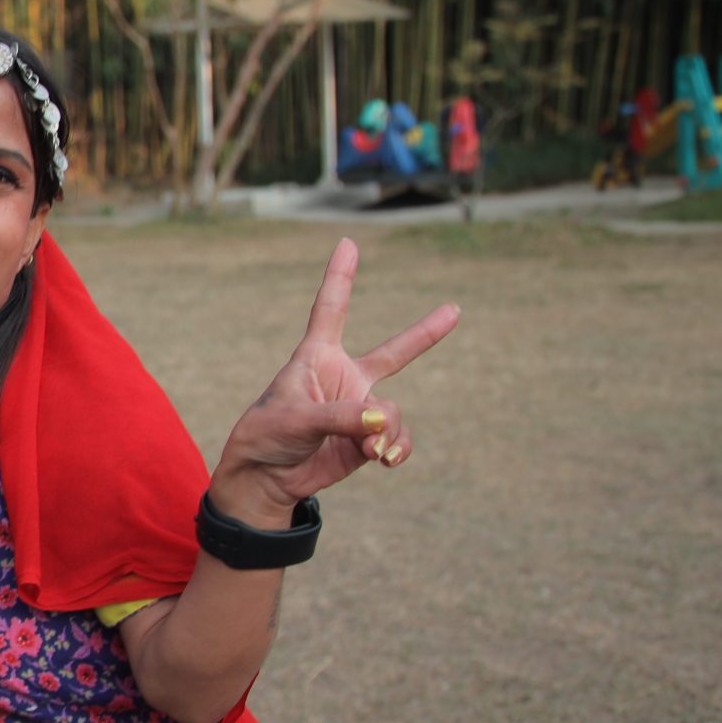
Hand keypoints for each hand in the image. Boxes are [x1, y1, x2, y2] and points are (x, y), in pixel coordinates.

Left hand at [210, 238, 458, 519]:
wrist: (266, 479)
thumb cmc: (268, 436)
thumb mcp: (297, 419)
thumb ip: (342, 417)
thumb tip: (383, 419)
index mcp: (316, 358)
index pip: (331, 309)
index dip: (340, 276)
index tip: (348, 243)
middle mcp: (343, 378)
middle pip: (394, 352)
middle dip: (426, 333)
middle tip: (454, 310)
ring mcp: (360, 409)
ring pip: (393, 413)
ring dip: (387, 431)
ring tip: (369, 448)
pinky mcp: (369, 439)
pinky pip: (399, 439)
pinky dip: (398, 449)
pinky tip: (384, 460)